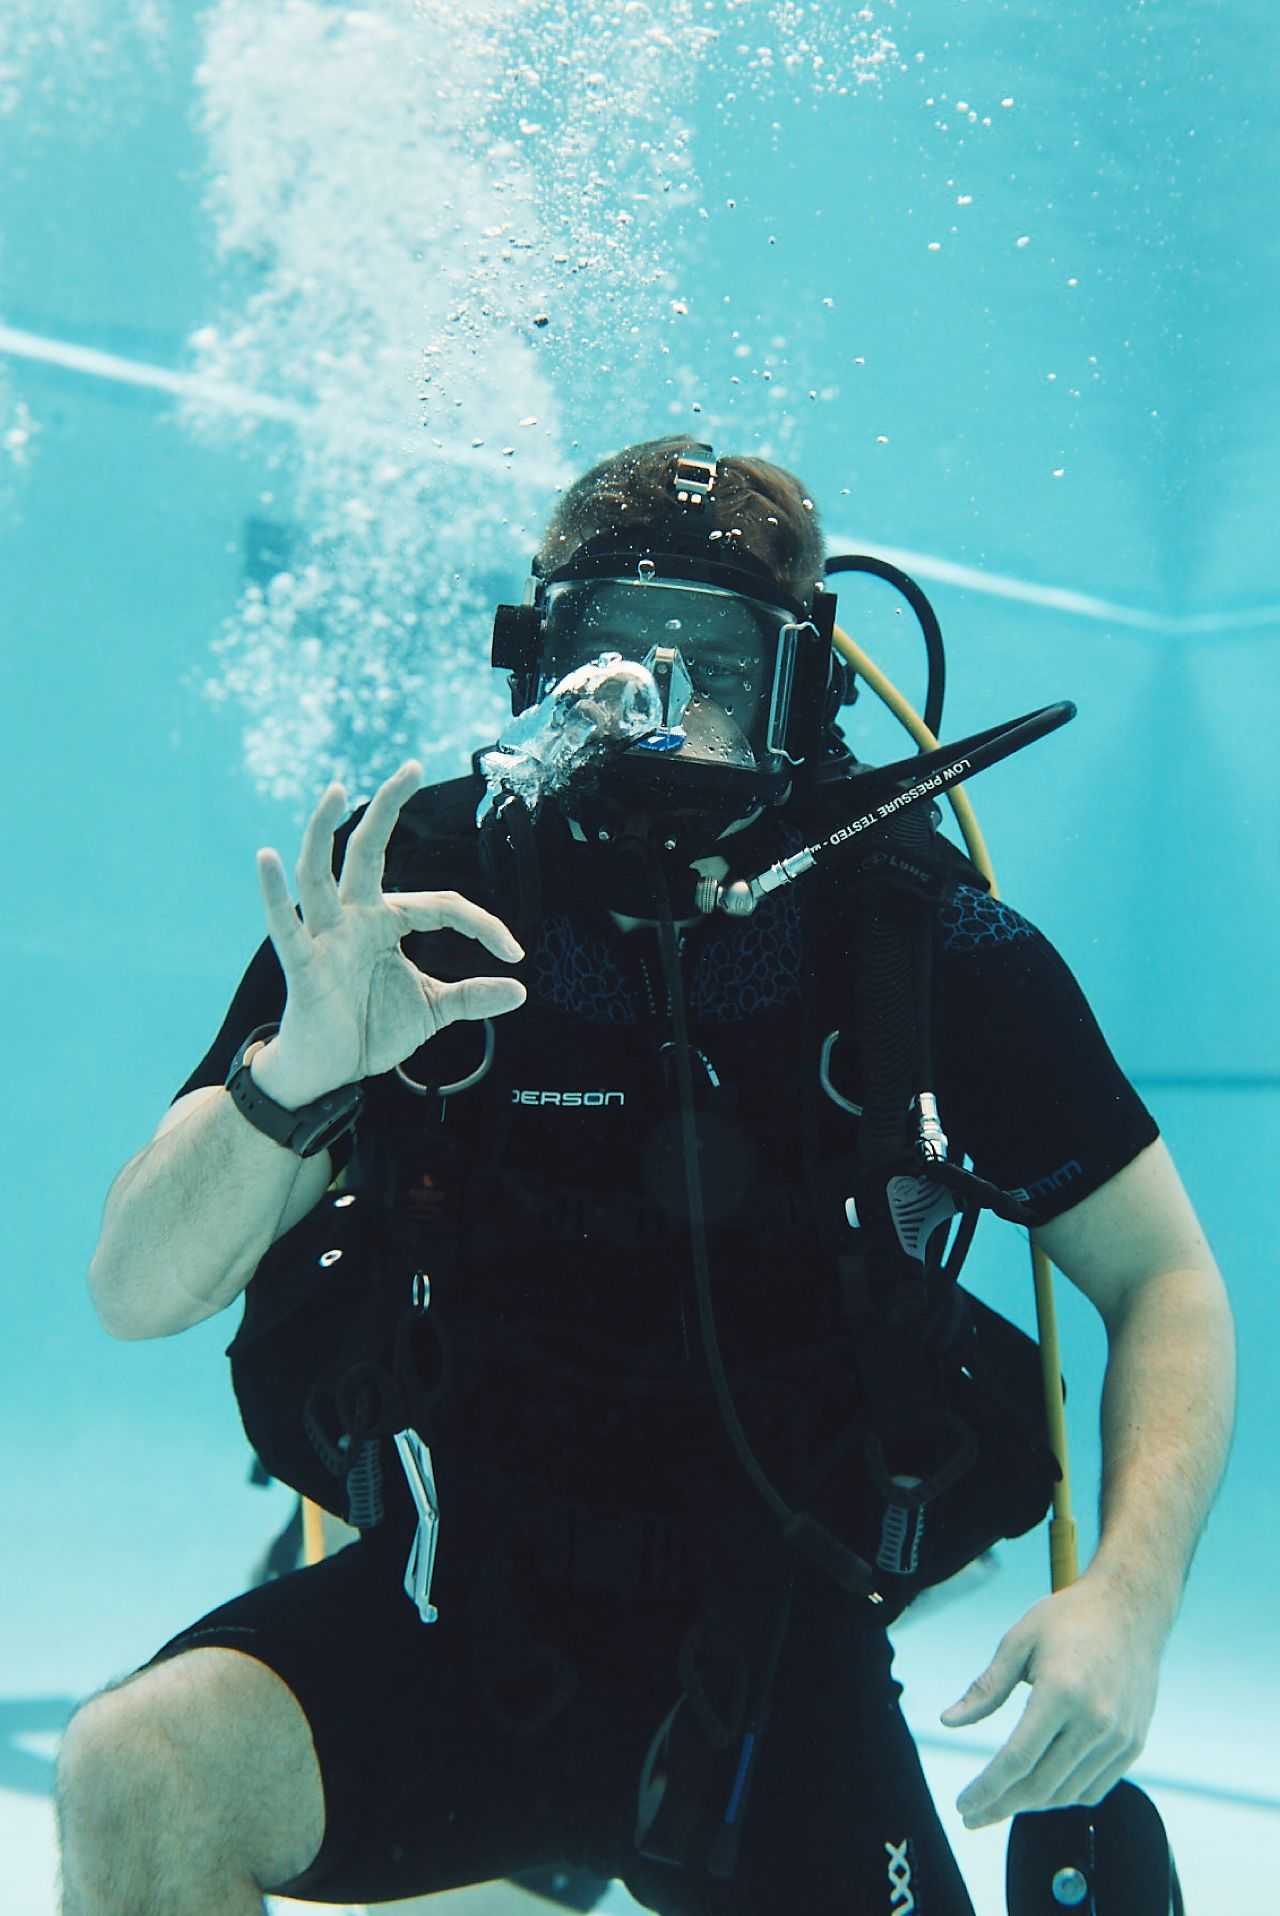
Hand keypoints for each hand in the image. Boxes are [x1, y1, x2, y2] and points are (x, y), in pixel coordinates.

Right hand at [254, 760, 525, 1104]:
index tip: (515, 952)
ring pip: (320, 873)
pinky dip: (273, 893)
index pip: (441, 906)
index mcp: (386, 924)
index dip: (483, 925)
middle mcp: (354, 919)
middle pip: (367, 851)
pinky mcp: (303, 964)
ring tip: (336, 789)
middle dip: (388, 807)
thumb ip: (473, 997)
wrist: (330, 1074)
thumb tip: (521, 991)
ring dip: (324, 831)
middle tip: (411, 765)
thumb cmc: (370, 1032)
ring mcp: (325, 937)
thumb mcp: (433, 1010)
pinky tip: (268, 858)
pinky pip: (285, 926)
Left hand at [939, 1579, 1163, 1827]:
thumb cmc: (1068, 1619)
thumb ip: (985, 1688)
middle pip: (1040, 1784)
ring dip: (1030, 1804)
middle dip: (1001, 1806)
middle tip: (972, 1816)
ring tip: (1001, 1802)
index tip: (962, 1805)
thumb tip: (948, 1722)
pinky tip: (1040, 1790)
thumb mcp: (1018, 1641)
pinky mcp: (1133, 1744)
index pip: (1017, 1758)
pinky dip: (1063, 1796)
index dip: (987, 1788)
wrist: (1131, 1608)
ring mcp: (1118, 1737)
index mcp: (1061, 1691)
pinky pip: (1094, 1788)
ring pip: (1067, 1792)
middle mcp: (1095, 1720)